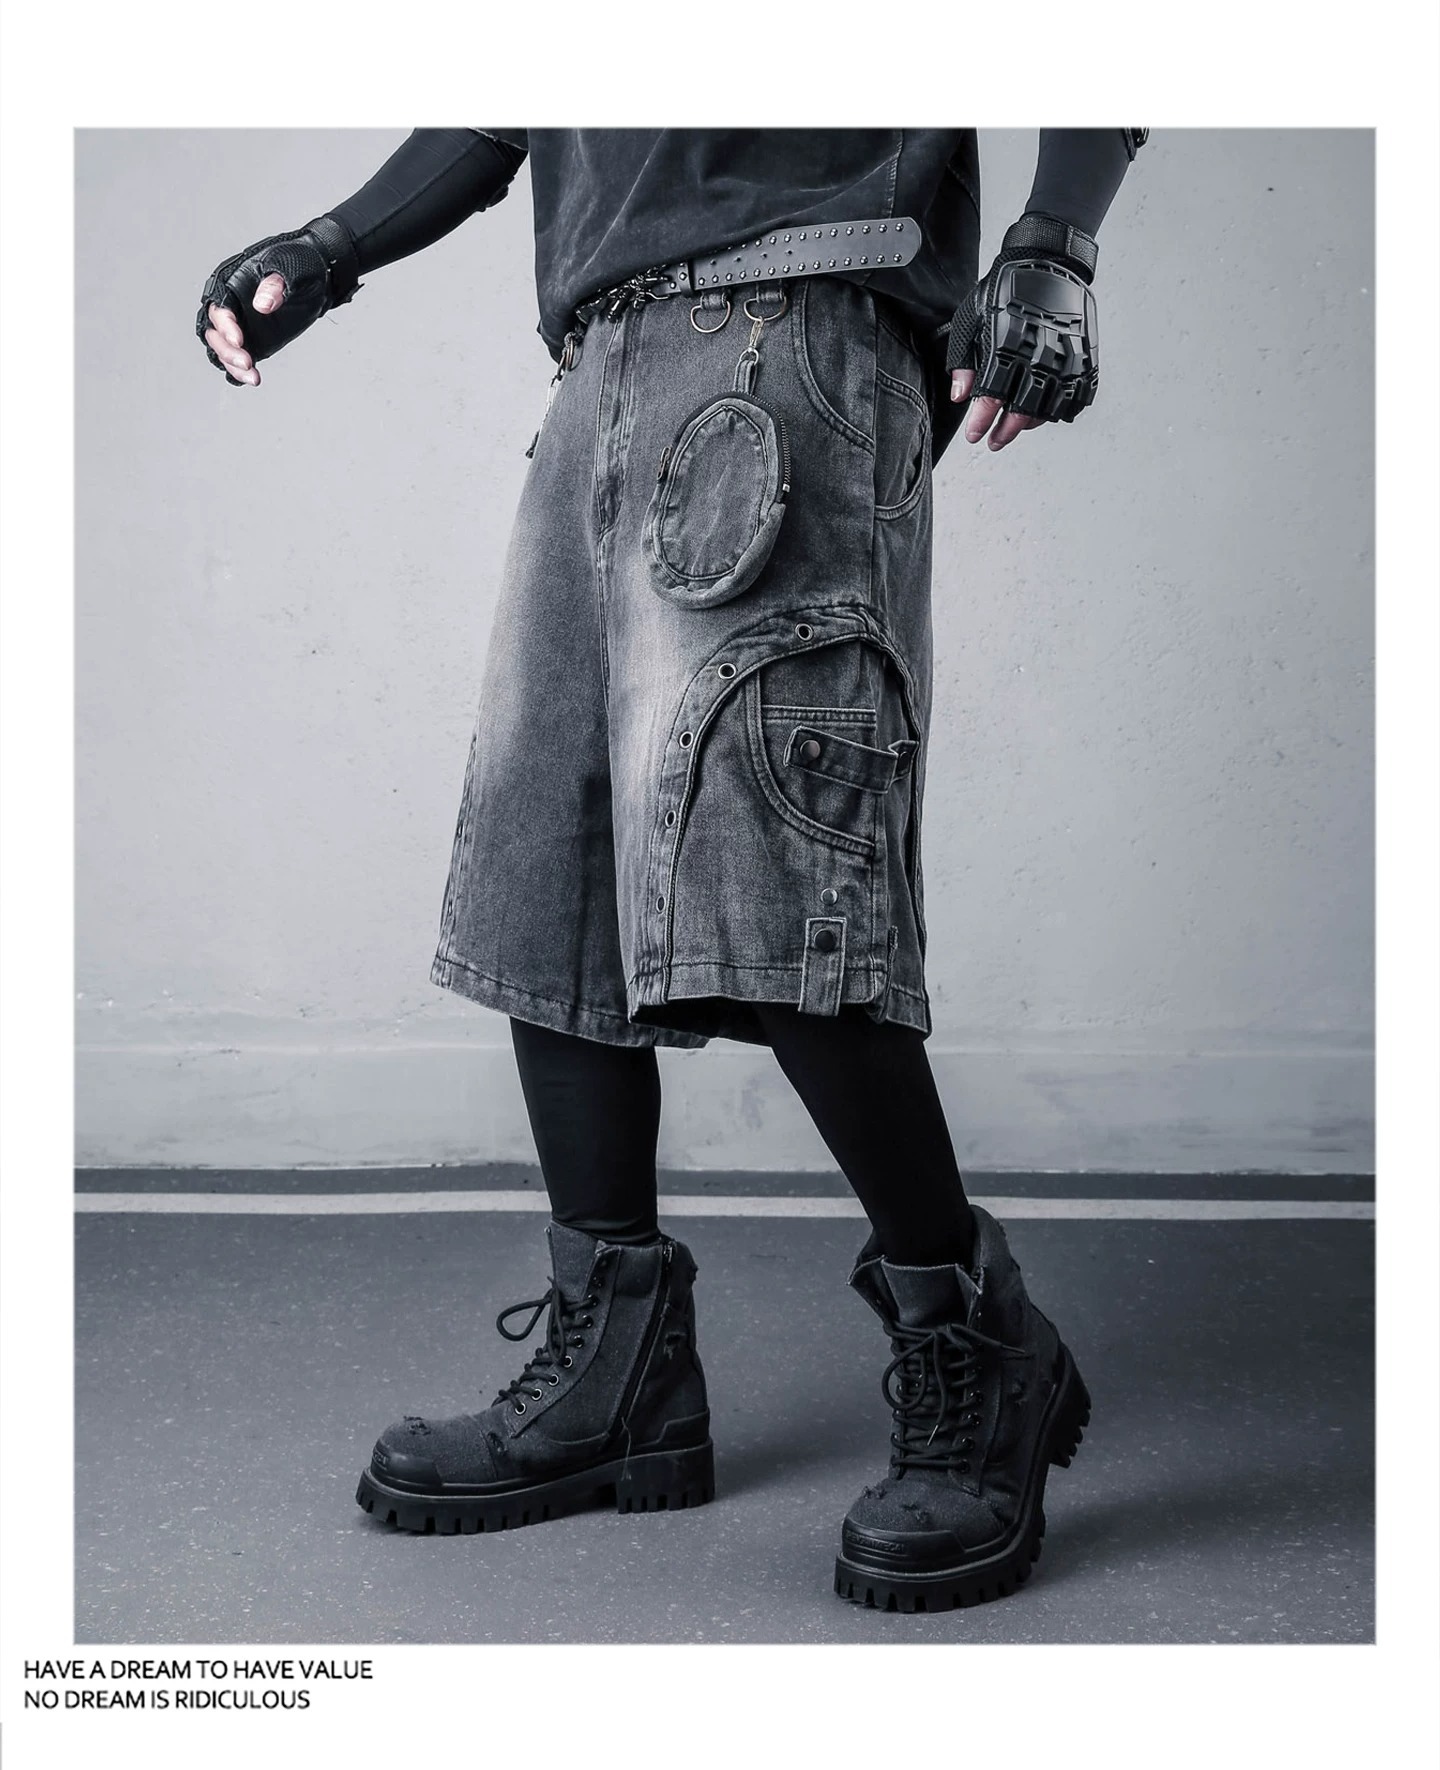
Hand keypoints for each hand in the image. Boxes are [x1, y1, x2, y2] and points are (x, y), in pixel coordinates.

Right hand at [195, 217, 359, 386]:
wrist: (317, 278)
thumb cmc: (299, 265)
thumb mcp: (290, 268)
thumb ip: (275, 285)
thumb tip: (262, 304)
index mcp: (232, 284)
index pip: (218, 307)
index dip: (224, 325)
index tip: (239, 340)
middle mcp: (232, 307)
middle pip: (214, 332)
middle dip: (227, 350)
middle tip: (247, 362)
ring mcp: (241, 326)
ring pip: (223, 350)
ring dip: (233, 365)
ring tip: (253, 376)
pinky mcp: (254, 342)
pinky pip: (238, 360)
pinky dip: (241, 372)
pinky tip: (254, 379)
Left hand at [944, 213, 1101, 452]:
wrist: (1047, 259)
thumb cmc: (1004, 288)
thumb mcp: (971, 318)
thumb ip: (963, 359)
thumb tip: (960, 396)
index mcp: (1007, 345)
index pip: (993, 396)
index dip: (981, 421)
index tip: (974, 435)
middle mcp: (1039, 354)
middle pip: (1023, 410)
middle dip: (1005, 431)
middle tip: (995, 441)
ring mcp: (1065, 356)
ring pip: (1051, 406)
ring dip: (1032, 423)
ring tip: (1018, 425)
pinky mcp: (1085, 354)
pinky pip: (1078, 394)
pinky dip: (1063, 409)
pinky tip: (1048, 412)